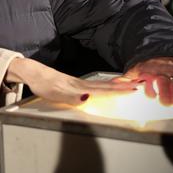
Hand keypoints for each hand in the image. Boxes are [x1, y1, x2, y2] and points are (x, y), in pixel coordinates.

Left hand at [5, 58, 138, 105]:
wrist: (34, 73)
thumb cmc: (44, 84)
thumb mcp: (55, 94)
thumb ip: (72, 97)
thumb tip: (88, 98)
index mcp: (80, 88)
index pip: (103, 90)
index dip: (118, 90)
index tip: (133, 89)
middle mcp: (81, 84)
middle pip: (105, 85)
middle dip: (122, 86)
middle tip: (138, 84)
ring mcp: (78, 83)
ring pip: (101, 84)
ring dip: (115, 84)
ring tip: (128, 84)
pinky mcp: (74, 83)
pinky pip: (94, 84)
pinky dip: (104, 85)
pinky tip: (106, 86)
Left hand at [123, 57, 172, 105]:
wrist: (161, 54)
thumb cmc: (145, 67)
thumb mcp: (134, 71)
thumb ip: (125, 79)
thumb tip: (114, 83)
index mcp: (147, 70)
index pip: (148, 78)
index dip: (150, 87)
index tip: (151, 96)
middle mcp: (159, 70)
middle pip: (163, 81)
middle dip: (164, 92)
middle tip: (165, 103)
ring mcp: (171, 72)